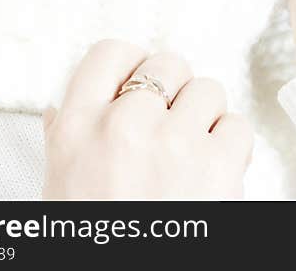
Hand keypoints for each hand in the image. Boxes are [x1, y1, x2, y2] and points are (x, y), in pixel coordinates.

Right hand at [42, 39, 253, 198]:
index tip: (142, 76)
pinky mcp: (217, 164)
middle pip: (169, 64)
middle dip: (175, 91)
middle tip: (172, 122)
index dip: (134, 60)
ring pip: (209, 89)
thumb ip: (63, 140)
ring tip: (192, 152)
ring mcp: (173, 141)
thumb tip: (57, 110)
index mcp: (78, 128)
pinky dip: (232, 144)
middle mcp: (125, 125)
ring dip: (206, 117)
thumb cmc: (92, 242)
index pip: (111, 53)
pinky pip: (237, 125)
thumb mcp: (57, 188)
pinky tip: (214, 169)